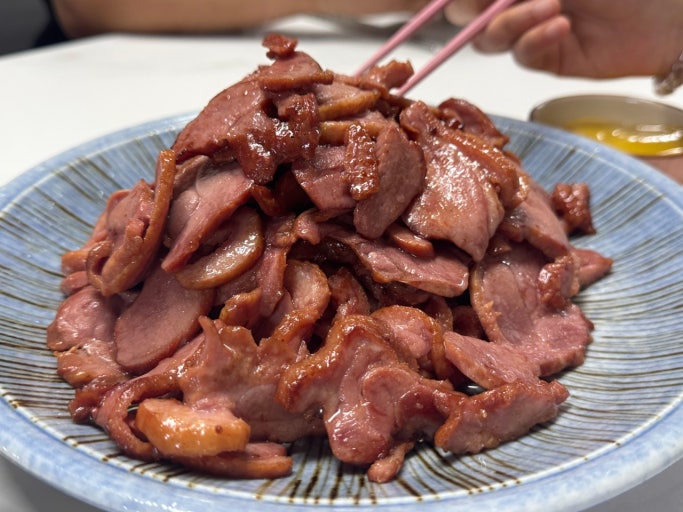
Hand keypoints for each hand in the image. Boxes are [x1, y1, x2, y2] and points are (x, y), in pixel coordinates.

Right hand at [443, 0, 682, 78]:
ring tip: (551, 7)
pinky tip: (560, 27)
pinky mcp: (544, 59)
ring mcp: (528, 31)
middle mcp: (517, 3)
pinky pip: (521, 55)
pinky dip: (535, 40)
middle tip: (491, 4)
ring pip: (490, 38)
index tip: (463, 1)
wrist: (664, 16)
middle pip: (468, 16)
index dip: (464, 1)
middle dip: (475, 10)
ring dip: (512, 22)